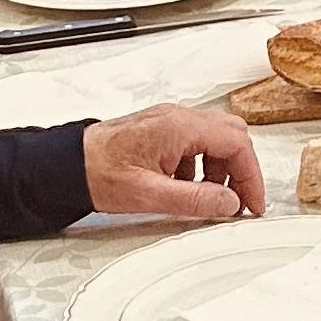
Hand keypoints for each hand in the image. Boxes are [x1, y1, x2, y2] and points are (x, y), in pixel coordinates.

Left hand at [82, 105, 265, 223]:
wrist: (67, 165)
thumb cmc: (100, 174)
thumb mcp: (151, 195)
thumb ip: (195, 199)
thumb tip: (229, 204)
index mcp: (181, 126)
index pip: (237, 143)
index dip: (251, 175)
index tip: (252, 204)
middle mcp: (179, 117)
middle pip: (231, 135)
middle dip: (240, 170)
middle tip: (239, 203)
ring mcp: (170, 121)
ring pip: (215, 138)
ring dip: (221, 169)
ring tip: (210, 199)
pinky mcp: (161, 130)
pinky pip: (195, 143)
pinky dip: (202, 165)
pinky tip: (186, 188)